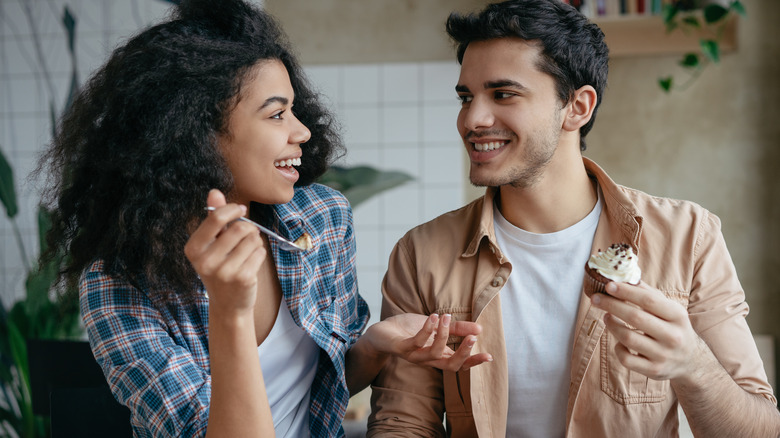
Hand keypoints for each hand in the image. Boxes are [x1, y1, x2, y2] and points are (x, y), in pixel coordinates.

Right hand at [184, 189, 265, 312]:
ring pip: (252, 239)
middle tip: (248, 236)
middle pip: (239, 228)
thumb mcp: (212, 245)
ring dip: (255, 241)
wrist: (228, 304)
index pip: (215, 219)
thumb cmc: (220, 268)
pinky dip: (260, 253)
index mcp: (193, 249)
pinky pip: (260, 252)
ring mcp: (224, 272)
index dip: (232, 210)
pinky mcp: (242, 278)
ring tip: (247, 251)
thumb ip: (214, 219)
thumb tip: (214, 192)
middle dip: (248, 228)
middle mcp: (205, 261)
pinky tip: (251, 263)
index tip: (241, 209)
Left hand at [364, 313, 492, 371]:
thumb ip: (457, 328)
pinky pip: (416, 342)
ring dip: (443, 334)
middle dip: (463, 353)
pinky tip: (433, 317)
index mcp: (438, 356)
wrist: (381, 332)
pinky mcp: (401, 348)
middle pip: (450, 366)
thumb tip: (480, 328)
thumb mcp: (436, 326)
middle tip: (473, 337)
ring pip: (434, 353)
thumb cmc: (409, 330)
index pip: (459, 364)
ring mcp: (414, 355)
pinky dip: (427, 329)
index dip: (474, 362)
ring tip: (446, 317)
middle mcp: (427, 359)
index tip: (490, 356)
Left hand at [590, 281, 704, 380]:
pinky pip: (627, 359)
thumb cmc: (673, 328)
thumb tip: (625, 276)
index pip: (649, 301)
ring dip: (612, 325)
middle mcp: (673, 336)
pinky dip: (618, 348)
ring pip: (628, 338)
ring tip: (606, 317)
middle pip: (635, 318)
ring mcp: (663, 355)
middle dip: (611, 305)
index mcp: (677, 316)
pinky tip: (619, 341)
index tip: (609, 285)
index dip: (627, 292)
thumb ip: (648, 294)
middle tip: (595, 299)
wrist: (691, 361)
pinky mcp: (654, 370)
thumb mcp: (669, 309)